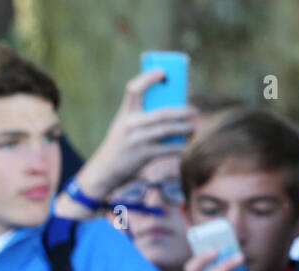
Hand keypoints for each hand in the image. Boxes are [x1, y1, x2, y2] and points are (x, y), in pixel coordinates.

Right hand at [70, 70, 195, 201]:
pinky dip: (178, 148)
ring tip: (192, 128)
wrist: (105, 170)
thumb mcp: (124, 125)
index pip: (134, 89)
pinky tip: (184, 146)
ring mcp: (137, 140)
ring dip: (184, 129)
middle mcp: (130, 124)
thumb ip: (141, 116)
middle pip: (163, 113)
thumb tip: (173, 107)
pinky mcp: (143, 155)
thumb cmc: (120, 144)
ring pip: (168, 131)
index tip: (163, 72)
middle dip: (182, 111)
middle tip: (194, 111)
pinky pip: (167, 149)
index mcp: (124, 113)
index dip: (148, 78)